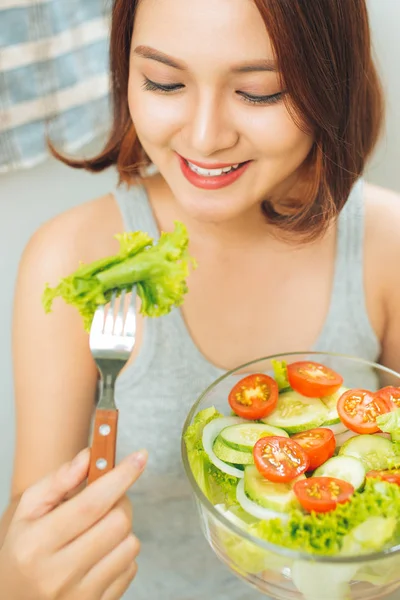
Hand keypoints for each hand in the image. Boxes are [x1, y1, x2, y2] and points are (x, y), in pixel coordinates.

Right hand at [0, 448, 146, 599]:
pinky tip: (100, 555)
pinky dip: (121, 555)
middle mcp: (59, 574)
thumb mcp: (28, 511)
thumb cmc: (24, 550)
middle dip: (119, 502)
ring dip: (121, 530)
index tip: (139, 457)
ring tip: (98, 531)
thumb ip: (58, 480)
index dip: (120, 477)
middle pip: (118, 522)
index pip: (91, 504)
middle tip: (106, 499)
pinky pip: (131, 568)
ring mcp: (80, 596)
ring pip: (130, 545)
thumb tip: (90, 457)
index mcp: (37, 544)